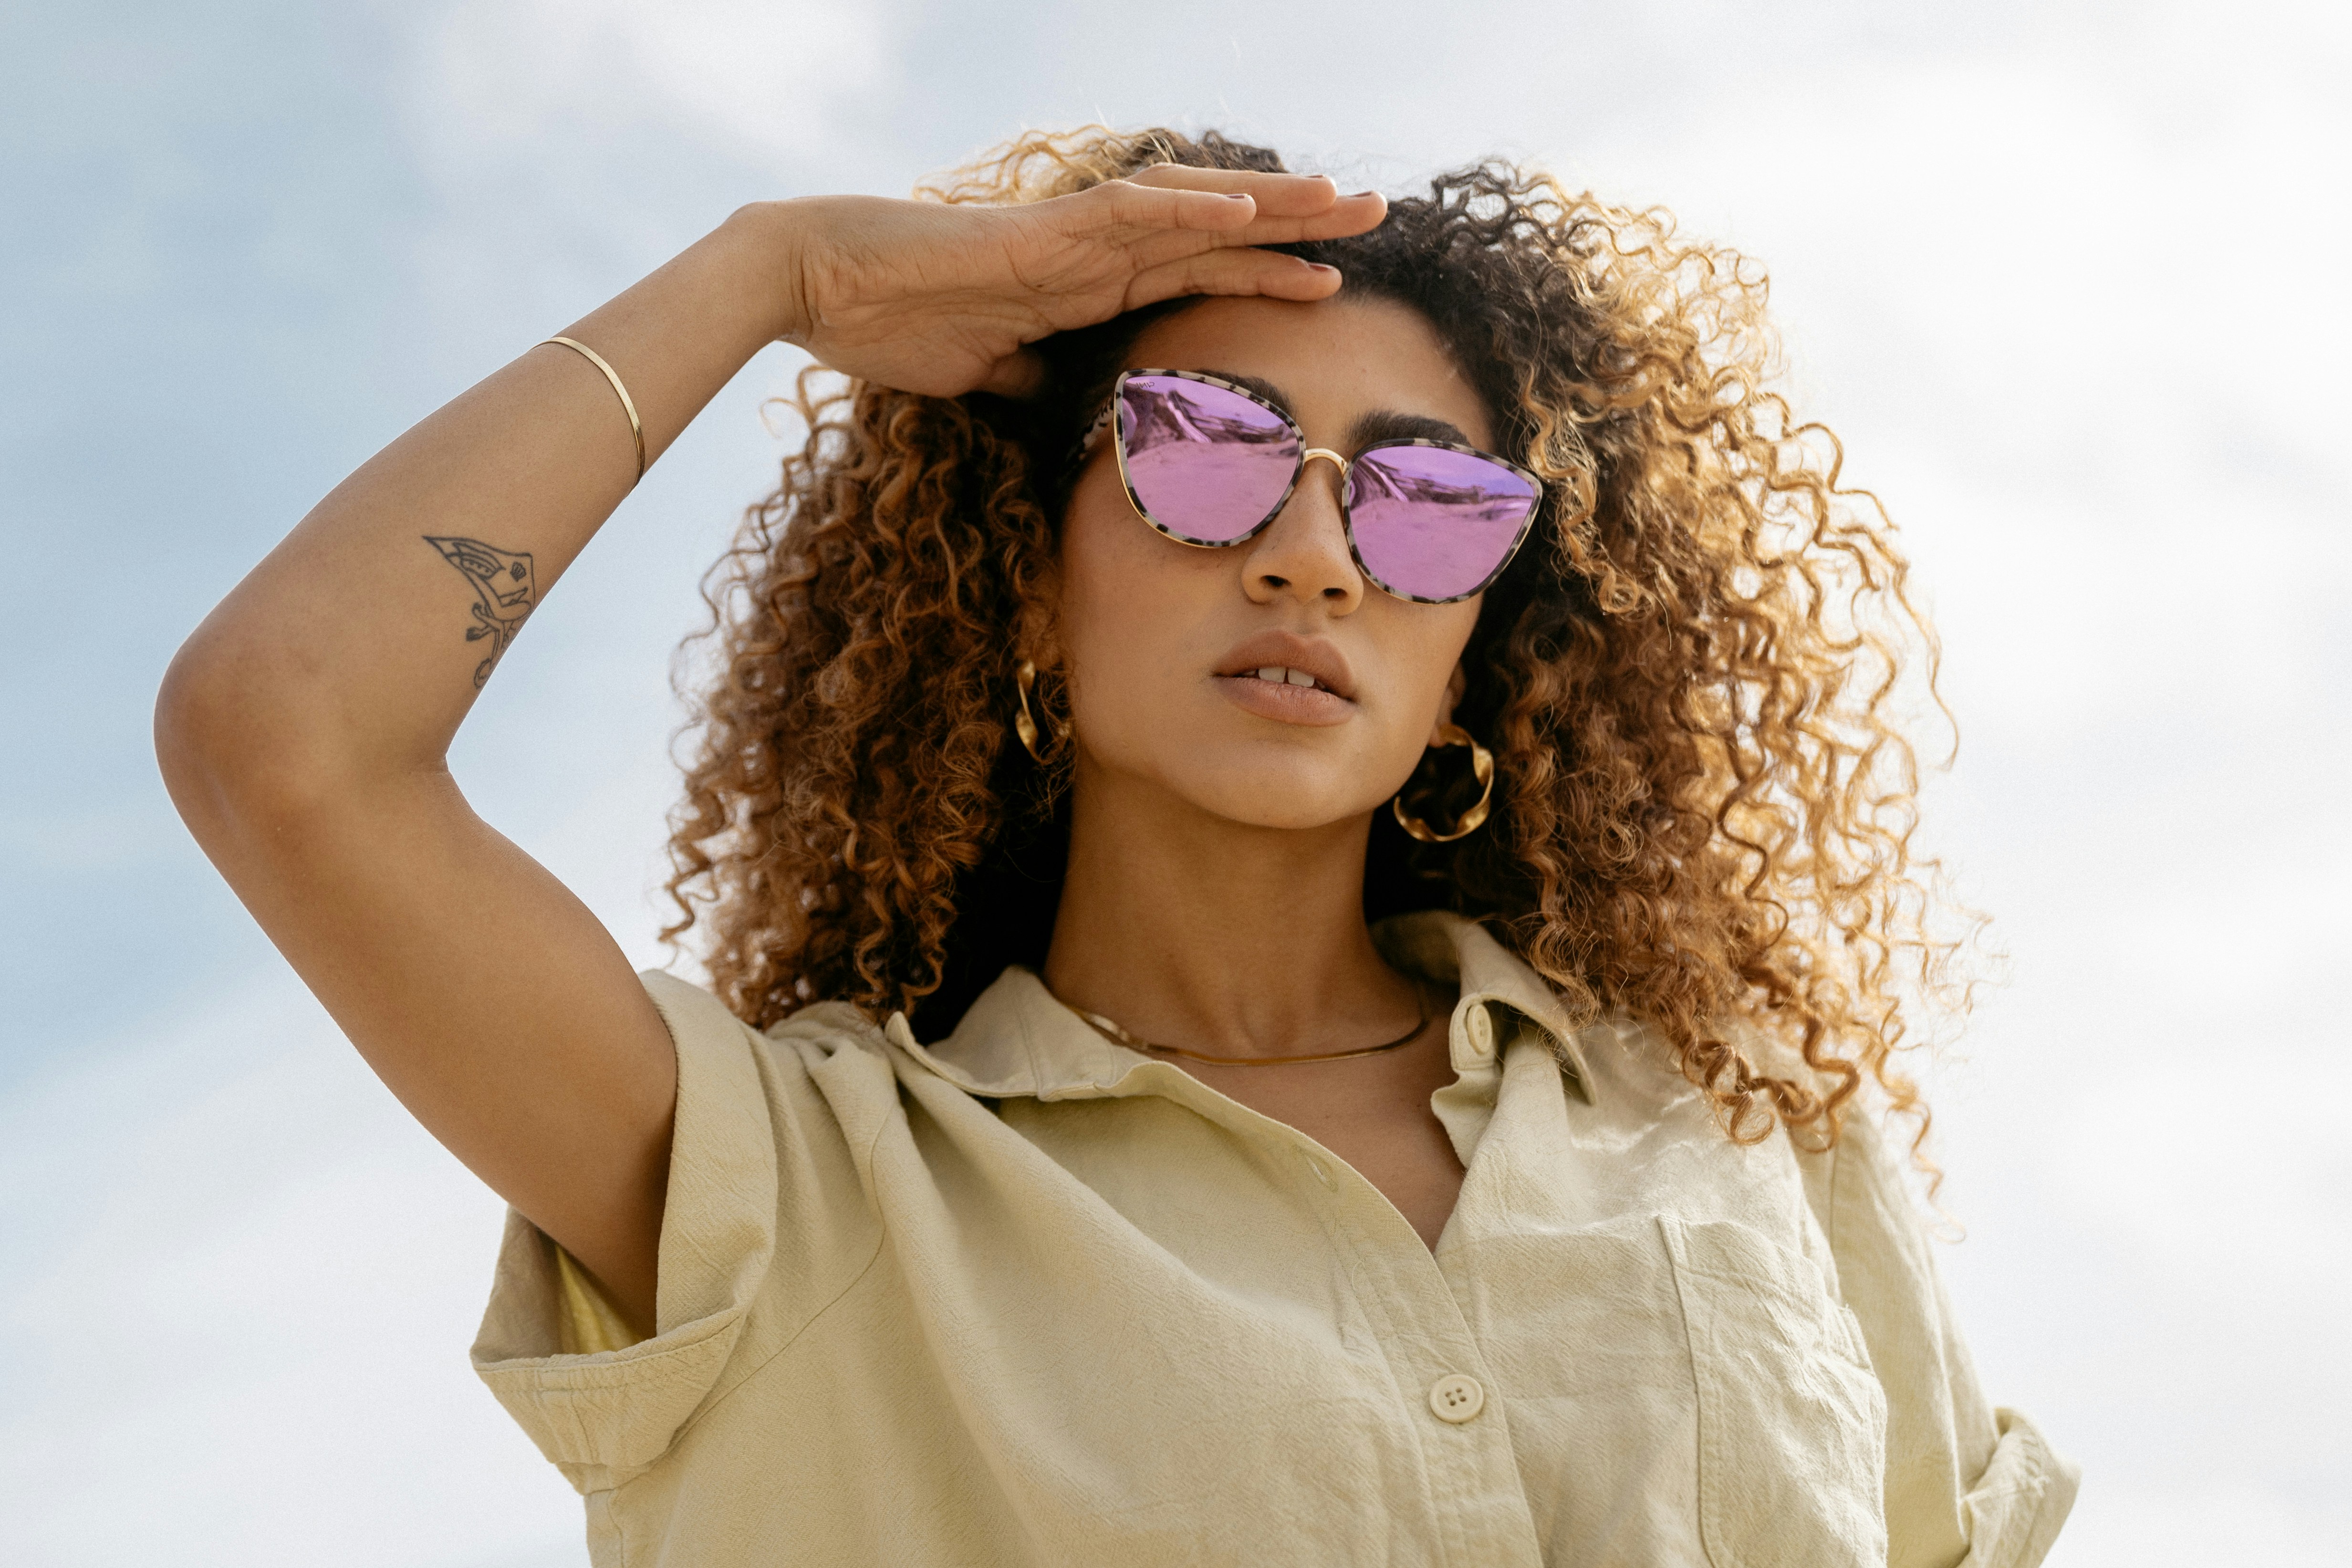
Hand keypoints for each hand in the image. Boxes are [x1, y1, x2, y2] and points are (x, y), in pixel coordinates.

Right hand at [763, 167, 1387, 397]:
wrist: (815, 286)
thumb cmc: (889, 325)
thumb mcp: (983, 372)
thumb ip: (1031, 378)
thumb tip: (1061, 402)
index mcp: (1083, 282)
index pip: (1195, 270)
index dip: (1266, 269)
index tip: (1331, 281)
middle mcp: (1090, 249)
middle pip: (1215, 229)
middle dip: (1298, 222)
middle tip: (1378, 214)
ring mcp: (1068, 236)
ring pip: (1191, 209)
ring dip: (1270, 205)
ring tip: (1343, 202)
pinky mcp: (1038, 237)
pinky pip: (1129, 216)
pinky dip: (1192, 213)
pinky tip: (1251, 212)